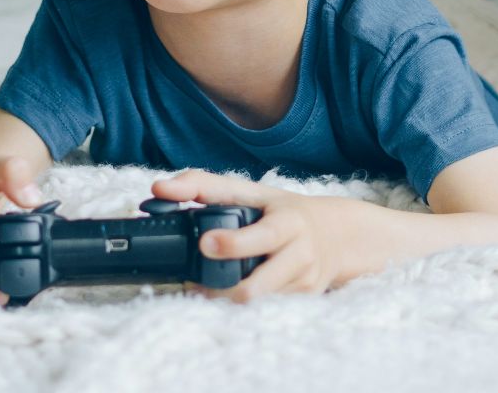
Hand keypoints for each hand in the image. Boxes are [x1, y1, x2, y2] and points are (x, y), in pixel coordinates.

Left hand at [149, 171, 376, 301]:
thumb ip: (204, 186)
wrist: (339, 236)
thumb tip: (159, 188)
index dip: (235, 243)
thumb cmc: (284, 211)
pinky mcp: (302, 300)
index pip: (263, 236)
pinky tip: (226, 297)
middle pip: (257, 286)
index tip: (206, 243)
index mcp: (288, 222)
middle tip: (195, 284)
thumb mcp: (253, 192)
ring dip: (225, 301)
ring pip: (257, 305)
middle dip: (223, 290)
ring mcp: (302, 281)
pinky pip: (265, 311)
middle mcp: (300, 253)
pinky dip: (241, 308)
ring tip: (203, 291)